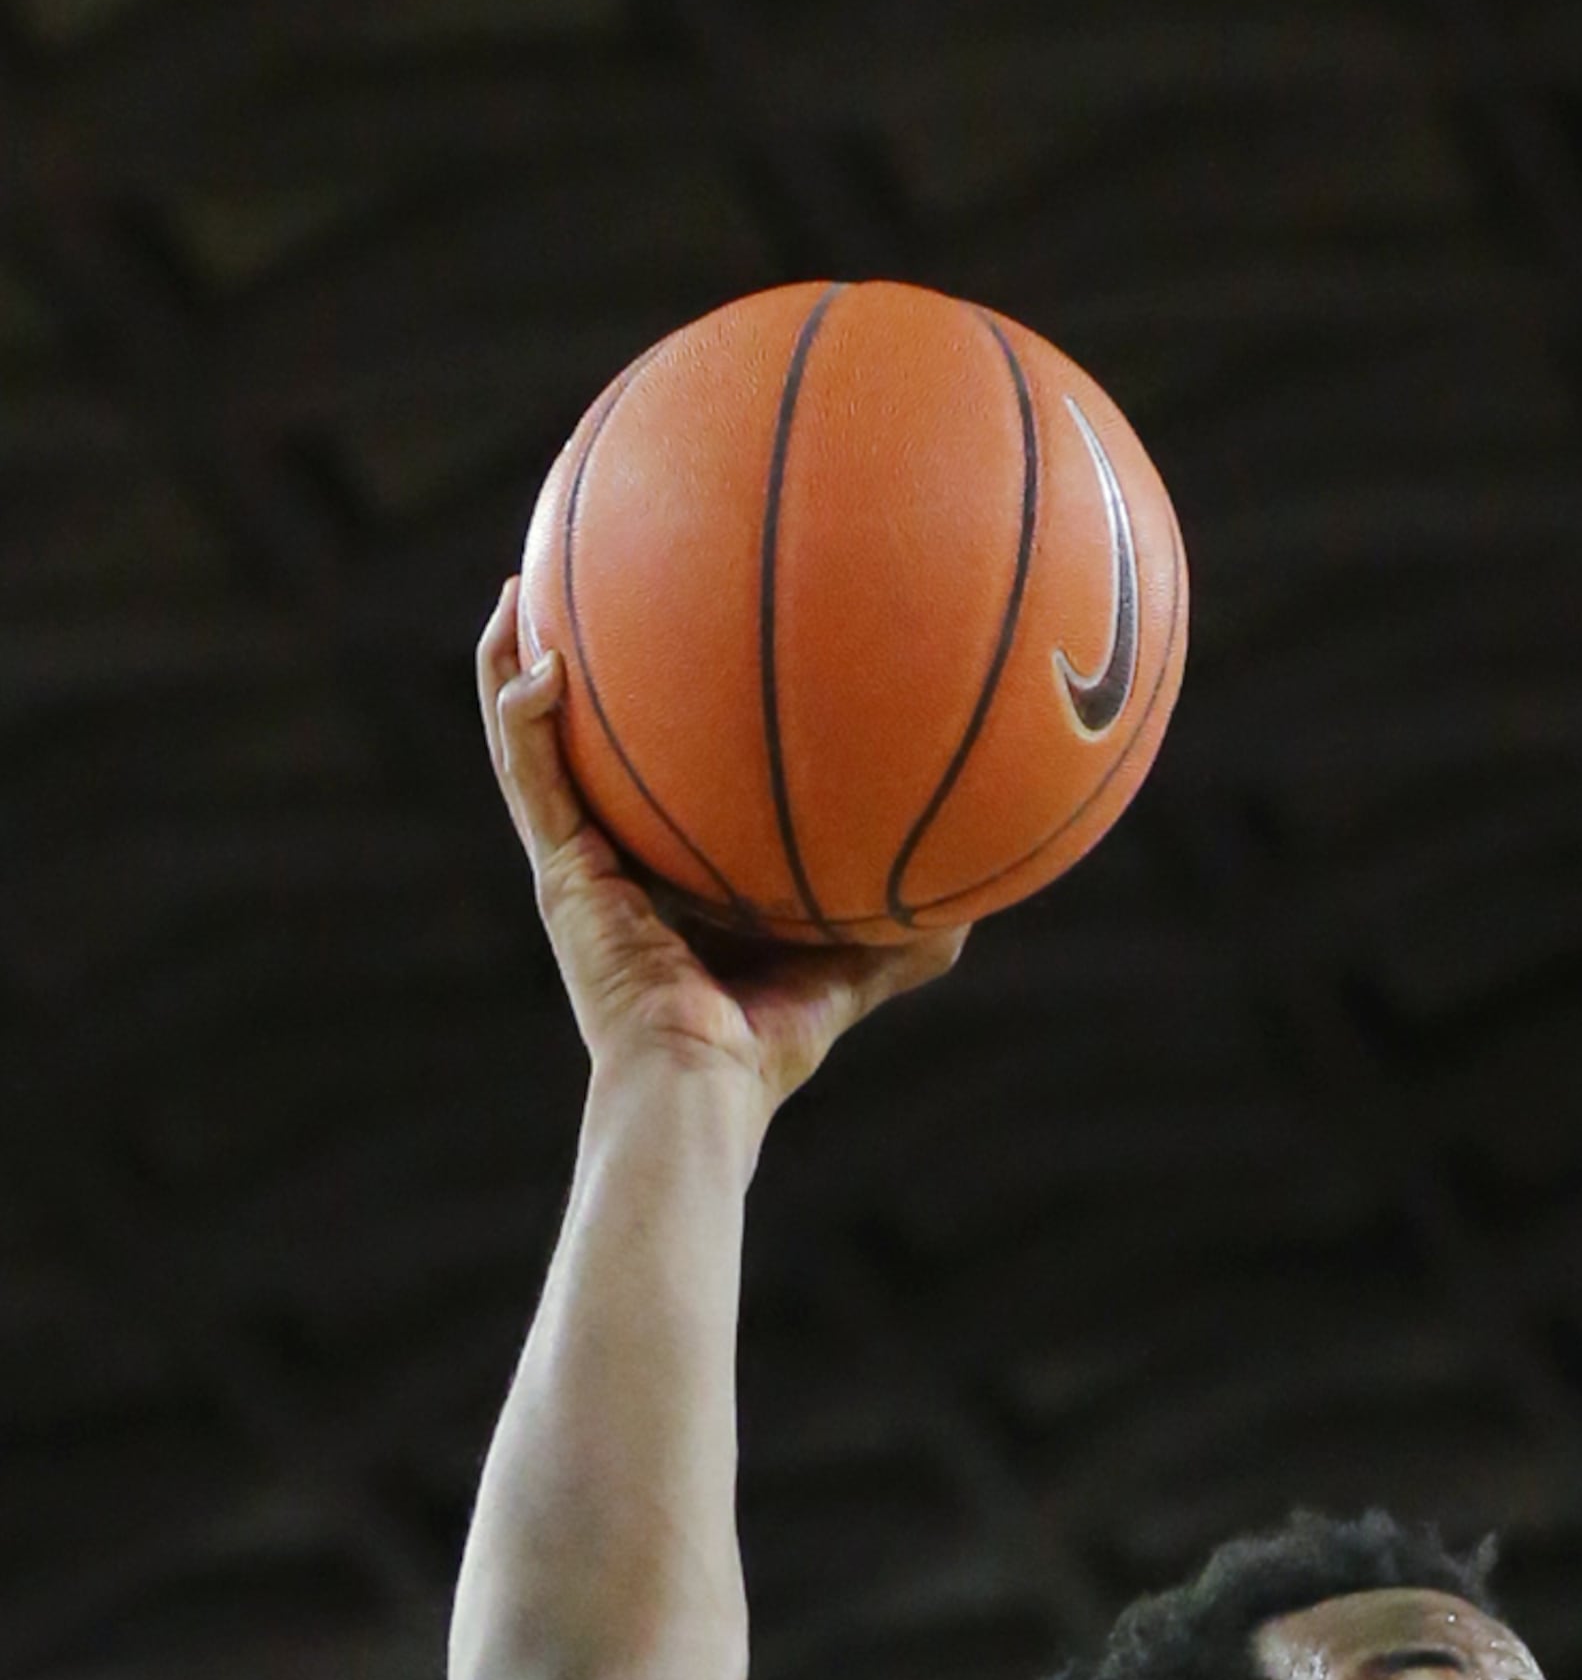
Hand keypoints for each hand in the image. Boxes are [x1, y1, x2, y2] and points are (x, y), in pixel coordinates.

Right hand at [477, 582, 964, 1109]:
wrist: (701, 1089)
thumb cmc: (764, 1052)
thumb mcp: (846, 974)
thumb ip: (901, 939)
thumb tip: (974, 904)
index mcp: (654, 883)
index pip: (639, 790)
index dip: (641, 731)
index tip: (658, 658)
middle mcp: (603, 865)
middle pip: (570, 750)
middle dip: (561, 671)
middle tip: (565, 594)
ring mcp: (572, 867)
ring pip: (526, 746)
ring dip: (510, 666)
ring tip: (515, 589)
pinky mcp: (557, 875)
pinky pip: (530, 775)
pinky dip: (523, 716)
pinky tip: (542, 659)